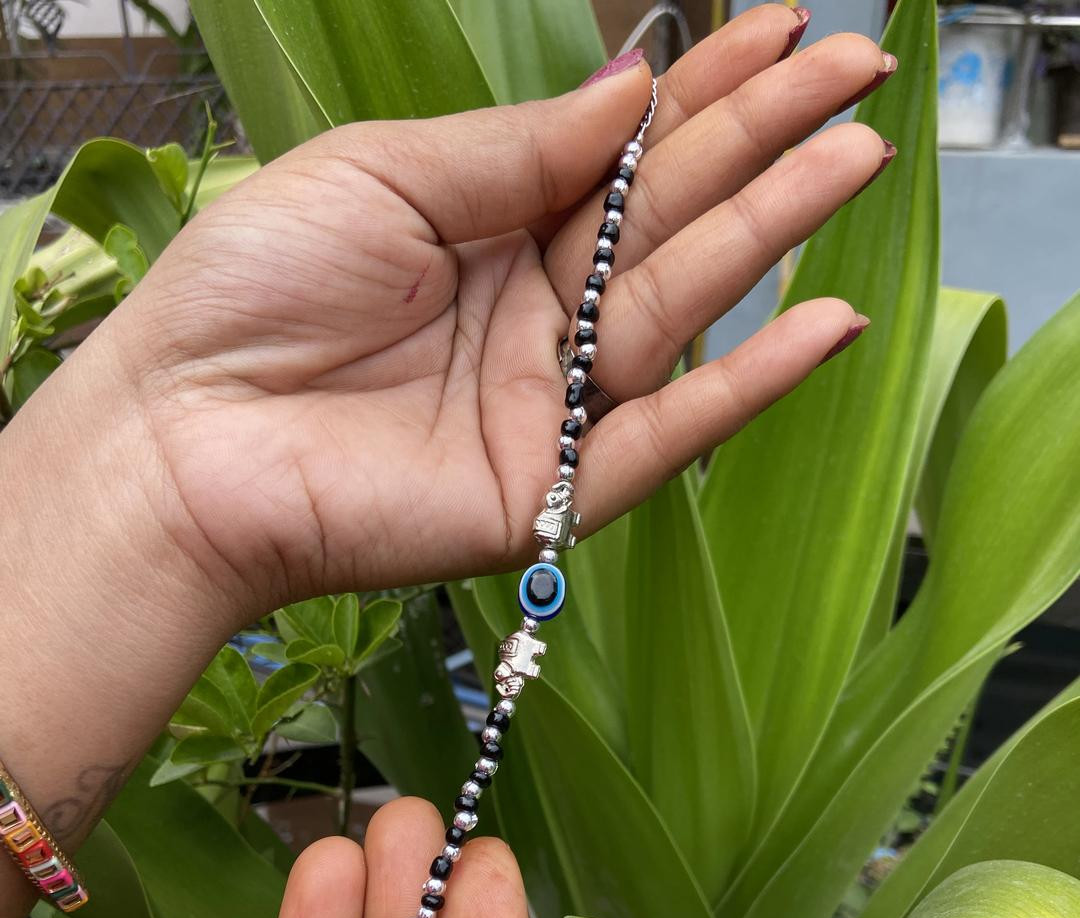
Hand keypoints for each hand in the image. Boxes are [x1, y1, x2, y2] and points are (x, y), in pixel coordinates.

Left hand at [99, 5, 892, 614]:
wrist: (179, 440)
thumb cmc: (249, 293)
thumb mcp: (379, 174)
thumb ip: (512, 146)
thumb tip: (631, 87)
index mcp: (489, 228)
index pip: (622, 157)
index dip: (703, 94)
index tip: (784, 28)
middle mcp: (533, 316)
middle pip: (666, 223)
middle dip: (762, 144)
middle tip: (860, 74)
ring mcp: (545, 406)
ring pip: (678, 311)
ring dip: (770, 235)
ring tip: (854, 157)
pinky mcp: (545, 492)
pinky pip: (660, 437)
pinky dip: (742, 388)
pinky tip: (825, 326)